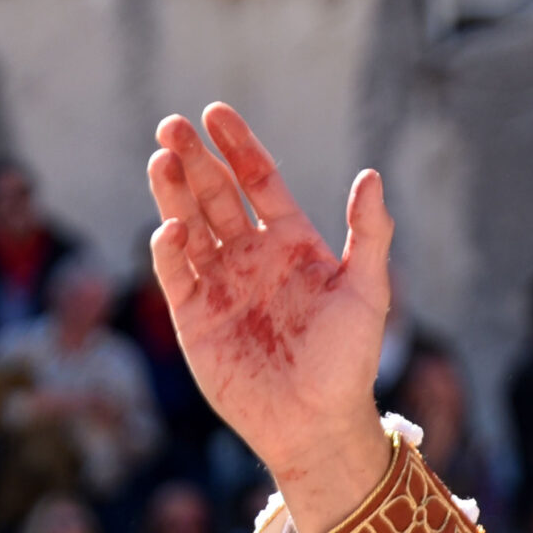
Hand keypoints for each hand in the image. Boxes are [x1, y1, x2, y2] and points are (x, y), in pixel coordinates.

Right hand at [145, 103, 393, 532]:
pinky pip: (175, 272)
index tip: (215, 112)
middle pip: (215, 194)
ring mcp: (219, 284)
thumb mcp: (367, 291)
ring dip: (173, 191)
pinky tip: (172, 225)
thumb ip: (369, 234)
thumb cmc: (348, 359)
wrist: (317, 420)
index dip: (238, 147)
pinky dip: (168, 247)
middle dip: (193, 159)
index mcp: (292, 244)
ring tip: (161, 156)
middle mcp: (251, 257)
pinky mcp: (193, 317)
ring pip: (188, 224)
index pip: (259, 182)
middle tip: (172, 124)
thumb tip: (371, 175)